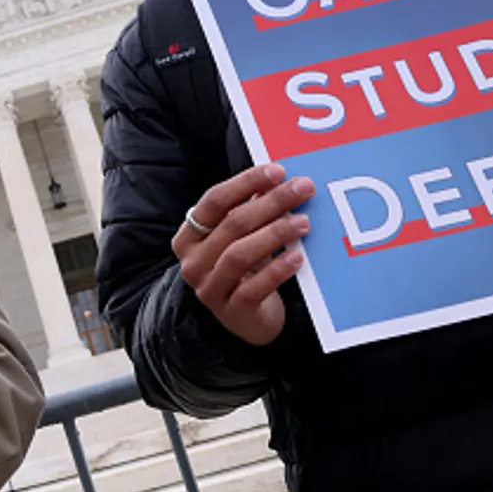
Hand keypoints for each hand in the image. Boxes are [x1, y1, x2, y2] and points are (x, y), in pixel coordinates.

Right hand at [172, 163, 314, 345]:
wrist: (244, 320)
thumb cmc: (244, 270)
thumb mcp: (240, 239)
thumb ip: (252, 210)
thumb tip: (278, 179)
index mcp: (189, 237)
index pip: (214, 201)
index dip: (245, 183)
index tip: (277, 171)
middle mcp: (192, 262)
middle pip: (232, 224)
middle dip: (271, 203)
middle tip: (302, 189)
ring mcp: (209, 288)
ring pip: (240, 254)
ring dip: (275, 234)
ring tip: (303, 222)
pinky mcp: (231, 311)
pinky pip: (254, 287)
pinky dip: (277, 270)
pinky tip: (297, 257)